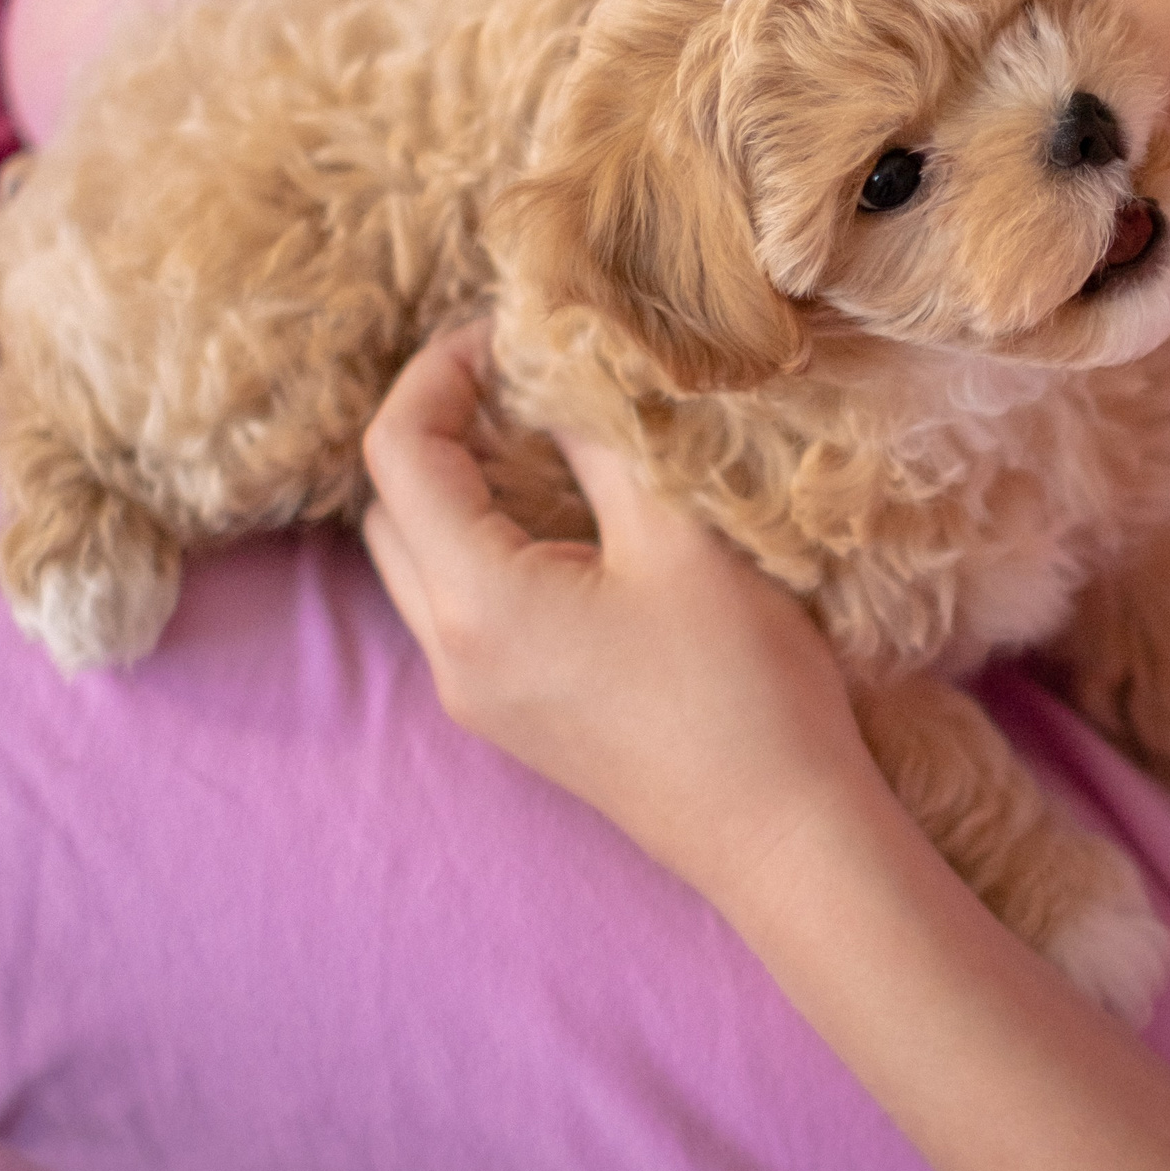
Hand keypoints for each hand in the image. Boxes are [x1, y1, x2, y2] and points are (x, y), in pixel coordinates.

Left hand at [361, 320, 880, 907]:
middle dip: (435, 426)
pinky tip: (561, 514)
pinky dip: (481, 541)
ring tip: (539, 432)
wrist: (780, 837)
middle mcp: (450, 654)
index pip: (399, 454)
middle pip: (389, 508)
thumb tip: (555, 368)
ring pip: (416, 562)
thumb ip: (599, 441)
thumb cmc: (741, 686)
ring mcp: (476, 696)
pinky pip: (459, 606)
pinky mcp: (513, 717)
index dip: (438, 372)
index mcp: (477, 602)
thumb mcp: (678, 537)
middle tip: (516, 374)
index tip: (506, 333)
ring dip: (454, 488)